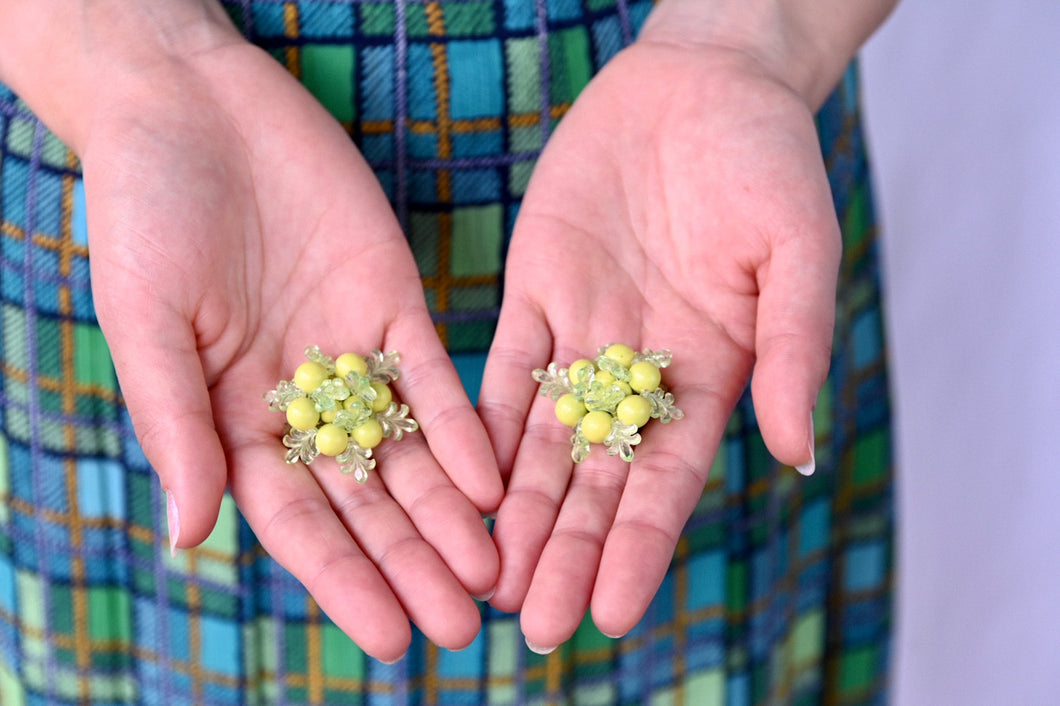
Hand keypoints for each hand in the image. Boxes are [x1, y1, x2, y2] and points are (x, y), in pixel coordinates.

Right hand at [80, 25, 501, 659]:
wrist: (194, 109)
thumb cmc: (144, 216)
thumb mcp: (147, 325)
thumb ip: (179, 426)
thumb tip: (191, 537)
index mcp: (236, 420)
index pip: (298, 521)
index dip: (343, 580)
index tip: (388, 636)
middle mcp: (305, 402)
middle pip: (368, 500)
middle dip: (413, 562)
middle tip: (463, 627)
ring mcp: (355, 355)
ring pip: (412, 452)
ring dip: (452, 513)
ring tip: (494, 573)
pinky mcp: (397, 302)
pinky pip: (434, 377)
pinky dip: (461, 428)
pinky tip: (493, 478)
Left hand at [480, 41, 839, 648]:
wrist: (700, 87)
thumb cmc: (767, 164)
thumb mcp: (796, 254)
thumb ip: (792, 352)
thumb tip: (796, 454)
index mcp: (709, 376)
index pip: (668, 482)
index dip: (639, 546)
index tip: (613, 613)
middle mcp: (638, 374)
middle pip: (594, 481)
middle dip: (564, 551)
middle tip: (530, 626)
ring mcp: (581, 338)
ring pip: (539, 442)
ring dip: (513, 511)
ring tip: (485, 578)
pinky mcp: (532, 295)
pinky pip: (499, 371)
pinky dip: (478, 427)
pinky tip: (457, 484)